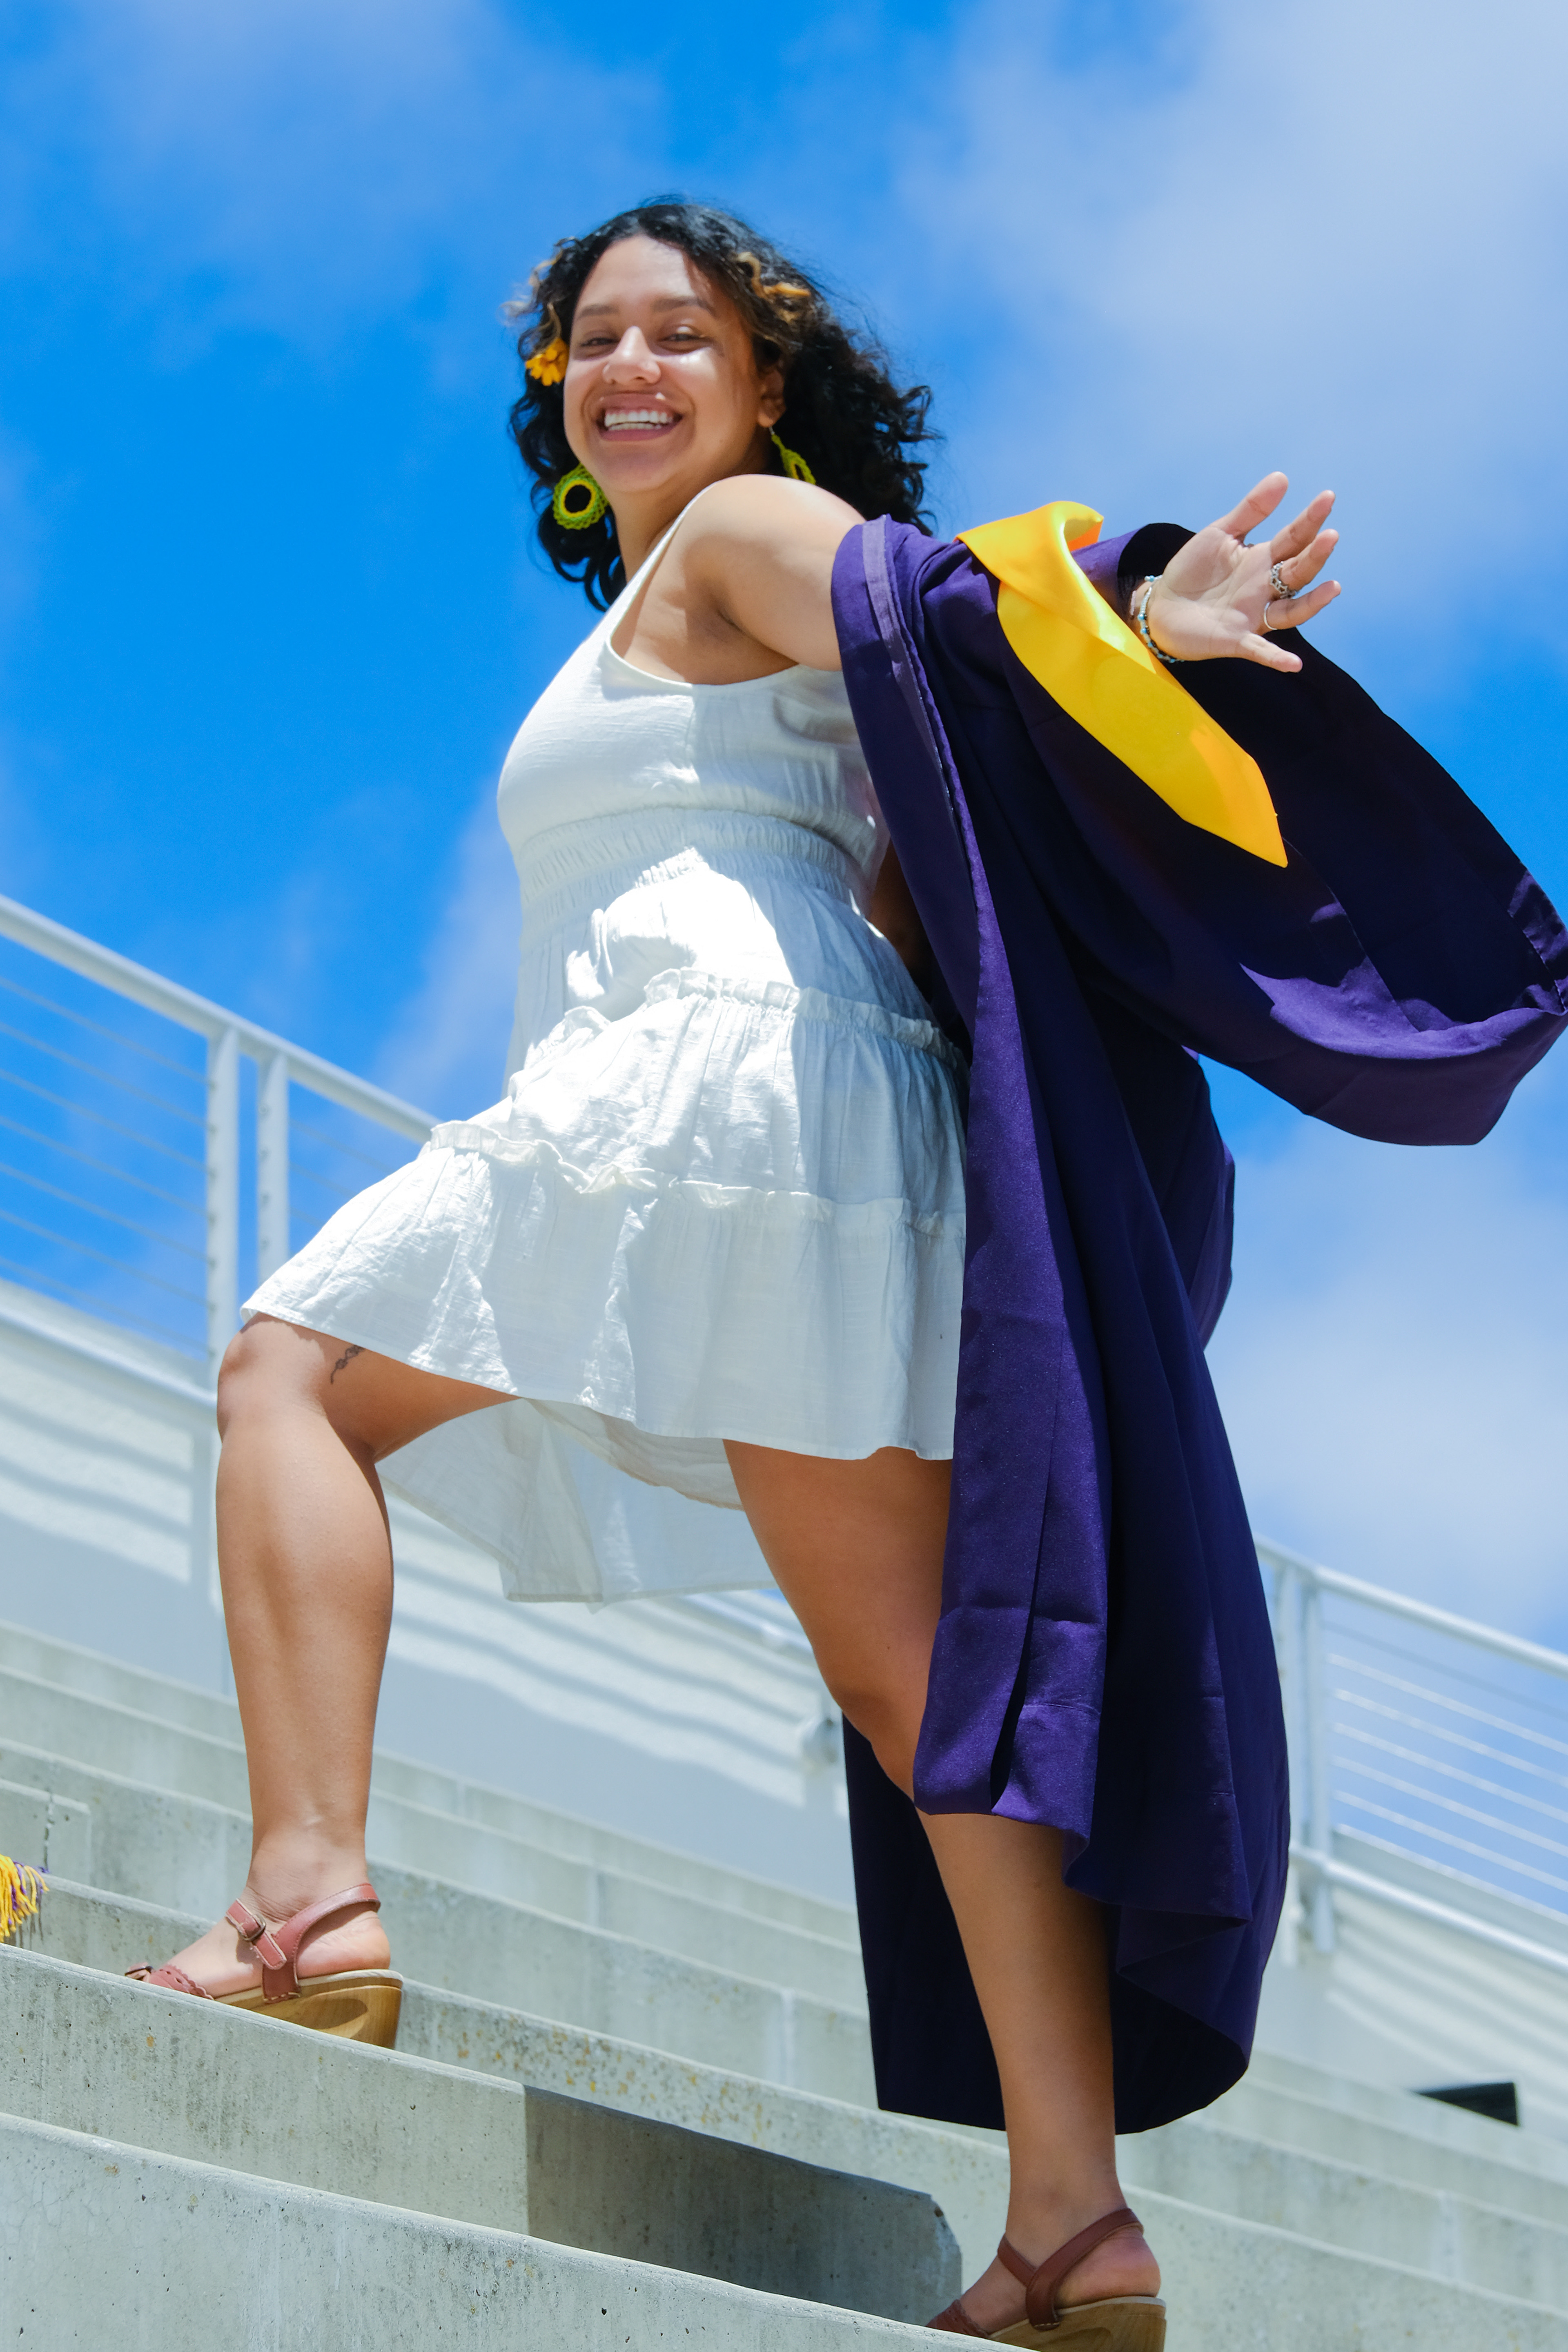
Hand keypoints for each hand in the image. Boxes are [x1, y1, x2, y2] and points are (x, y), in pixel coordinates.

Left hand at [1140, 474, 1339, 672]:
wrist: (1161, 606)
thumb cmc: (1193, 570)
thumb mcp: (1219, 535)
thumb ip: (1250, 510)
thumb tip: (1282, 477)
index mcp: (1262, 559)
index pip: (1293, 538)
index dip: (1310, 520)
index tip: (1327, 497)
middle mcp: (1265, 589)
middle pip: (1297, 573)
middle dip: (1315, 556)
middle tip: (1330, 536)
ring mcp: (1254, 616)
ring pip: (1290, 612)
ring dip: (1312, 603)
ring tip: (1333, 588)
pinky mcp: (1236, 640)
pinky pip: (1260, 651)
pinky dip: (1276, 659)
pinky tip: (1293, 665)